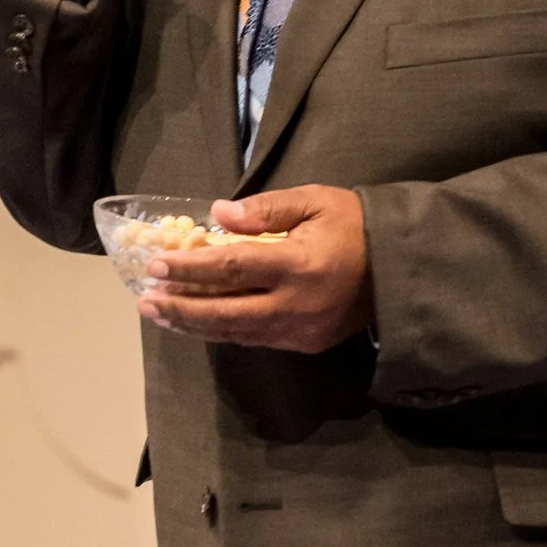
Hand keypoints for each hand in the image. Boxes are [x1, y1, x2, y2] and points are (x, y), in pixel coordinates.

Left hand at [138, 186, 375, 351]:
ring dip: (194, 325)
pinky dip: (223, 331)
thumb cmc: (355, 226)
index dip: (190, 268)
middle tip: (145, 301)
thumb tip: (216, 216)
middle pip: (224, 311)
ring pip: (235, 332)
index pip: (231, 268)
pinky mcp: (304, 344)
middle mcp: (295, 304)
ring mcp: (300, 330)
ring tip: (161, 314)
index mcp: (298, 264)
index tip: (157, 265)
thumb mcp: (314, 201)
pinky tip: (199, 322)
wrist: (401, 268)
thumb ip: (266, 209)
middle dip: (180, 308)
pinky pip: (254, 340)